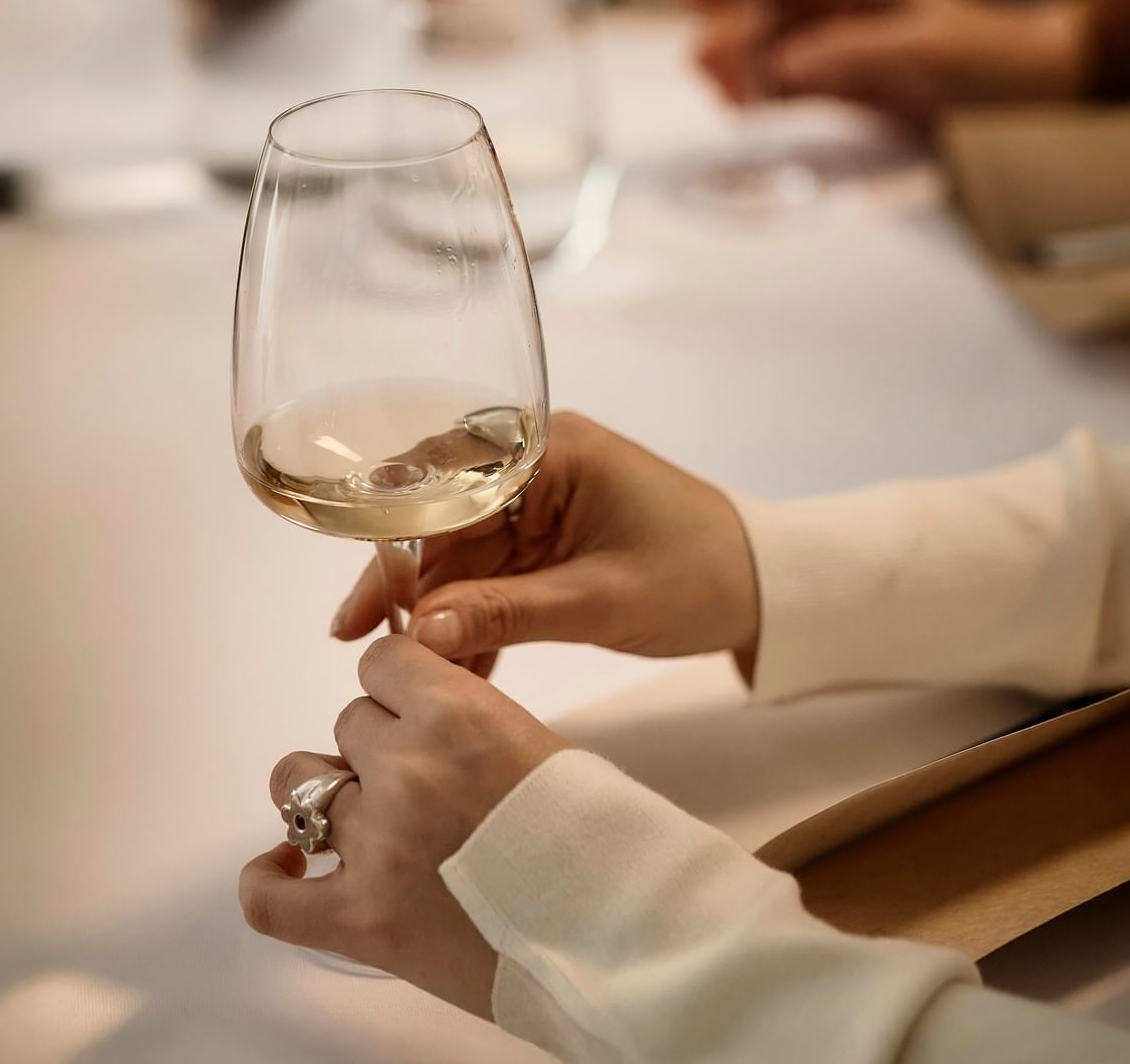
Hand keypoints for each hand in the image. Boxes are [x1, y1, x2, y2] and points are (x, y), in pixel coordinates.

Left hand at [239, 637, 569, 1014]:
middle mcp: (405, 771)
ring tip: (363, 818)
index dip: (397, 683)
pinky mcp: (360, 921)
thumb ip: (467, 723)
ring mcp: (375, 847)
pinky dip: (268, 880)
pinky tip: (286, 867)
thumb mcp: (539, 744)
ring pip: (299, 786)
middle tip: (426, 784)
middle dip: (380, 746)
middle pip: (350, 724)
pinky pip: (271, 898)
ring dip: (327, 794)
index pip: (380, 662)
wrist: (623, 933)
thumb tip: (419, 725)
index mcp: (456, 715)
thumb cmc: (601, 841)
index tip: (412, 705)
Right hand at [330, 413, 760, 676]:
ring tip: (423, 678)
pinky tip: (462, 671)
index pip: (443, 482)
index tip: (365, 607)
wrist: (765, 587)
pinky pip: (493, 577)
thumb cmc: (699, 575)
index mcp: (550, 451)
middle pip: (443, 524)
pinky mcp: (550, 541)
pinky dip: (478, 620)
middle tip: (377, 655)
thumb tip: (419, 633)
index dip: (393, 544)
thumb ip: (506, 612)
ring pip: (463, 558)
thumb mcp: (599, 600)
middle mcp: (536, 466)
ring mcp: (541, 504)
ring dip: (444, 616)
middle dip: (413, 592)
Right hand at [687, 0, 1086, 129]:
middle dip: (731, 35)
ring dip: (742, 71)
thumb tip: (790, 63)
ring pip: (769, 54)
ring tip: (723, 93)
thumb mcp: (921, 47)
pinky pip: (788, 88)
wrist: (1020, 87)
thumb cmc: (986, 53)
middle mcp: (839, 8)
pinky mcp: (841, 85)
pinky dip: (764, 99)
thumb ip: (851, 52)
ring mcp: (837, 47)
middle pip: (764, 14)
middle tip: (708, 64)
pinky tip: (746, 109)